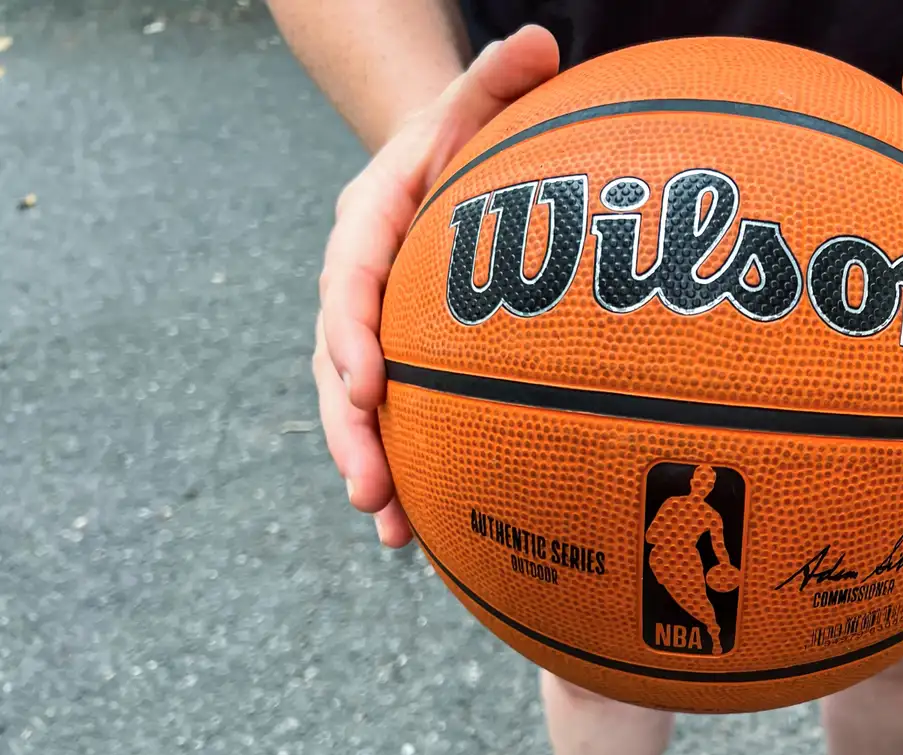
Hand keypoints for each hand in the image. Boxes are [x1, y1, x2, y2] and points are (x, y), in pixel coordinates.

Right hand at [313, 26, 559, 546]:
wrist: (435, 170)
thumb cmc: (463, 140)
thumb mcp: (473, 104)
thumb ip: (499, 78)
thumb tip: (543, 40)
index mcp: (366, 226)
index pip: (348, 281)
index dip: (352, 333)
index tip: (370, 383)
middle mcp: (355, 286)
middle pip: (338, 363)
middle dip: (350, 429)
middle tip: (371, 488)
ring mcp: (369, 331)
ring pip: (354, 408)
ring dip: (368, 468)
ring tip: (391, 530)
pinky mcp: (395, 366)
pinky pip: (389, 423)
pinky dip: (399, 474)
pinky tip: (417, 535)